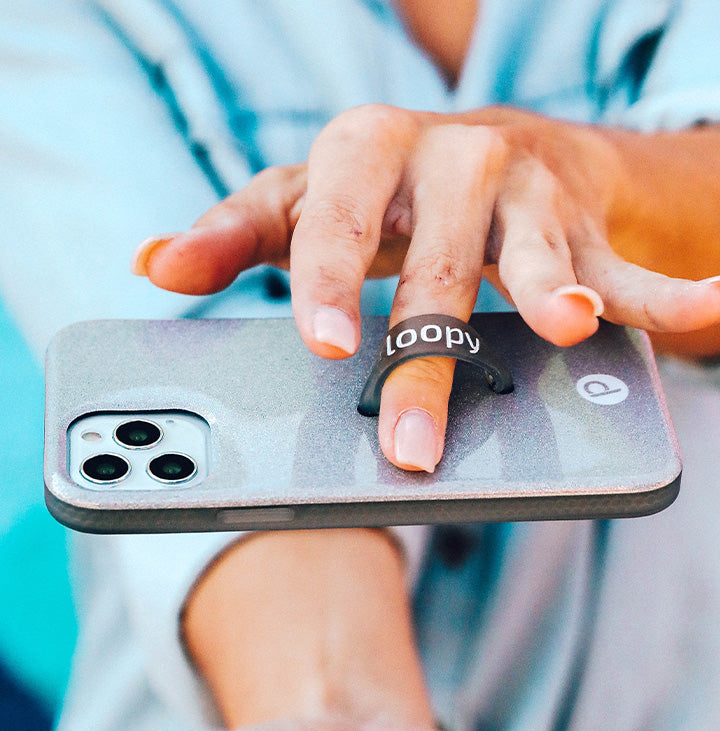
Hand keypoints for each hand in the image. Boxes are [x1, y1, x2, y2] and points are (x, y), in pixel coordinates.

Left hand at [131, 105, 719, 470]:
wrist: (488, 145)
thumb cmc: (381, 188)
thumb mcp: (301, 202)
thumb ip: (237, 234)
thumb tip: (153, 265)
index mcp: (364, 152)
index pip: (332, 214)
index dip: (327, 277)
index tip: (323, 344)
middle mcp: (448, 158)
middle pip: (432, 265)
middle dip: (420, 356)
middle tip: (407, 443)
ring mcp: (525, 193)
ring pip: (533, 256)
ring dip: (548, 295)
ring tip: (563, 323)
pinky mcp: (586, 227)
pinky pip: (631, 265)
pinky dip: (667, 292)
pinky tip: (713, 301)